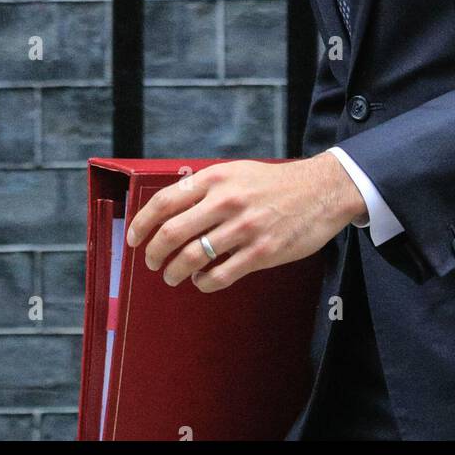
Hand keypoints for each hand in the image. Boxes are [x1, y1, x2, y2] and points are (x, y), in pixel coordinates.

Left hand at [125, 155, 367, 292]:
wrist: (321, 191)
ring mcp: (244, 228)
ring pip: (191, 258)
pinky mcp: (261, 252)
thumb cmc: (275, 183)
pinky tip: (202, 280)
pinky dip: (203, 282)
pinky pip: (219, 275)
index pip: (164, 202)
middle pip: (171, 233)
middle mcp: (226, 201)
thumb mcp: (237, 172)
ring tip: (173, 276)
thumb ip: (206, 187)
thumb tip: (170, 208)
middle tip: (151, 263)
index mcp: (216, 178)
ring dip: (174, 272)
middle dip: (153, 254)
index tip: (133, 238)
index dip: (141, 224)